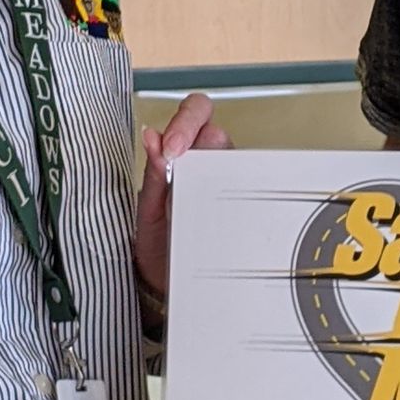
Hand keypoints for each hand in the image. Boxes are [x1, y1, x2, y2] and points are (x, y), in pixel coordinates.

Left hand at [134, 90, 230, 301]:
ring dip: (213, 164)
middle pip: (215, 128)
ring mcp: (230, 184)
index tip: (170, 148)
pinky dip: (239, 192)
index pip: (194, 114)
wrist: (167, 285)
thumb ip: (152, 175)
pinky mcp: (245, 208)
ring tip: (194, 189)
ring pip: (234, 156)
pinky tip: (223, 208)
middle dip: (194, 134)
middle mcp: (210, 164)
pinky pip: (251, 190)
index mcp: (185, 154)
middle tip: (177, 159)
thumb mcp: (148, 209)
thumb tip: (152, 137)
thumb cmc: (159, 244)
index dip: (185, 122)